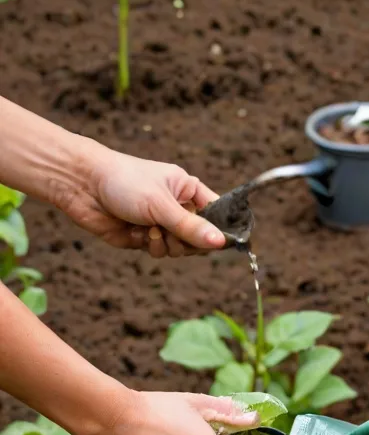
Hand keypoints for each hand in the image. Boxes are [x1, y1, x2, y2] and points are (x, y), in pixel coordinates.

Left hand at [61, 145, 226, 258]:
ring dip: (167, 245)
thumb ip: (191, 227)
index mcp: (187, 190)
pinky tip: (134, 231)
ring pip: (180, 249)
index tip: (219, 241)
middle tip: (172, 233)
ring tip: (149, 231)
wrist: (81, 185)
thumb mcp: (162, 204)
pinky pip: (160, 252)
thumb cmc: (124, 182)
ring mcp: (161, 224)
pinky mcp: (144, 238)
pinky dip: (149, 246)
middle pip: (200, 238)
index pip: (217, 213)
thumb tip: (221, 243)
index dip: (220, 229)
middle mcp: (177, 208)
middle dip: (186, 241)